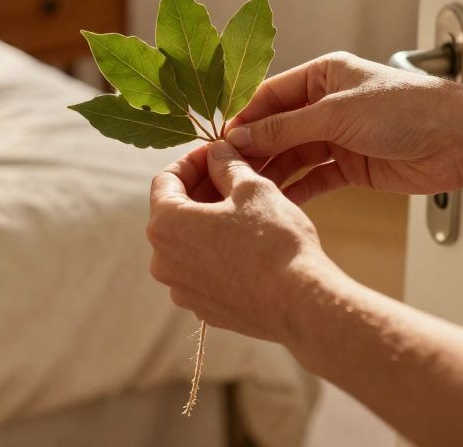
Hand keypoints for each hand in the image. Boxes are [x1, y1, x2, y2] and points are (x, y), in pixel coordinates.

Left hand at [147, 141, 340, 345]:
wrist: (300, 303)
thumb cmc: (274, 241)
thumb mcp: (252, 188)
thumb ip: (226, 165)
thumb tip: (217, 152)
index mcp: (165, 225)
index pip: (165, 181)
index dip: (192, 161)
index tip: (215, 152)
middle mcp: (163, 261)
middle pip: (174, 213)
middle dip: (201, 190)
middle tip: (231, 174)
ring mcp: (182, 290)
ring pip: (189, 244)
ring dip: (209, 222)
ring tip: (242, 208)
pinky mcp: (204, 309)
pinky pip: (203, 271)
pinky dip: (217, 252)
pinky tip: (247, 243)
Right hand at [226, 51, 462, 200]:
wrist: (459, 140)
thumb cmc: (405, 110)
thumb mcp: (336, 114)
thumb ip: (285, 128)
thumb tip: (238, 138)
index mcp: (323, 75)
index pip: (269, 96)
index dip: (243, 120)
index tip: (216, 144)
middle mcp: (327, 103)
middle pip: (277, 128)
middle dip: (253, 150)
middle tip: (223, 174)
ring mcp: (339, 136)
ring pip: (293, 155)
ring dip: (271, 173)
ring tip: (244, 193)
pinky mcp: (352, 166)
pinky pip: (315, 178)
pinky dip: (297, 189)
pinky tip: (276, 202)